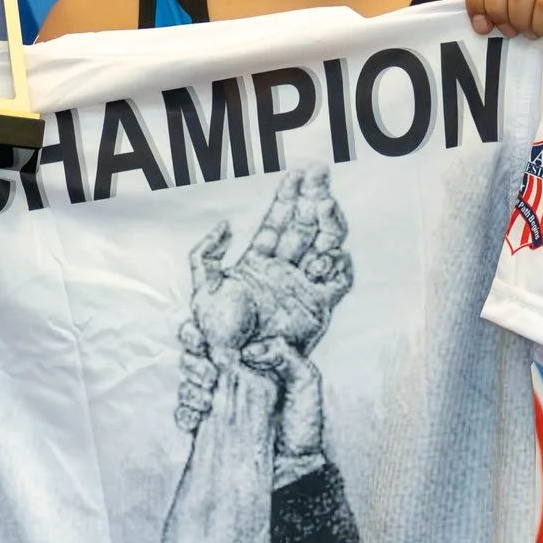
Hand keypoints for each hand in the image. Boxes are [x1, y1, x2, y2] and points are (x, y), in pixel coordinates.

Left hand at [185, 172, 351, 371]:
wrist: (234, 369)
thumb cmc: (216, 336)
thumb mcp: (201, 291)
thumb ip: (206, 255)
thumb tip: (226, 225)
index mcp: (258, 264)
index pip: (276, 223)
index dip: (287, 198)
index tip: (297, 174)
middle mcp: (283, 272)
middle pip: (303, 227)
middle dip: (313, 198)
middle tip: (320, 172)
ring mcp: (302, 288)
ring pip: (323, 247)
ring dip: (327, 224)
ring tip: (325, 204)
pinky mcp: (318, 309)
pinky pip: (338, 282)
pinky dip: (341, 264)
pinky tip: (334, 248)